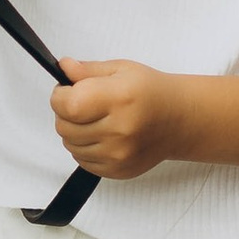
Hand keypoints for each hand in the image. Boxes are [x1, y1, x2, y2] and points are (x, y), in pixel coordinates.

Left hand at [50, 58, 181, 179]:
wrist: (179, 119)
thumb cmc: (151, 92)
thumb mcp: (121, 69)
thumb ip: (88, 70)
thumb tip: (63, 68)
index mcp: (119, 99)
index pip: (68, 105)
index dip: (59, 96)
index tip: (66, 91)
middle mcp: (120, 130)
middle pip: (65, 127)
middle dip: (66, 114)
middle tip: (82, 104)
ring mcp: (119, 154)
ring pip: (70, 146)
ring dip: (74, 132)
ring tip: (94, 120)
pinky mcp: (118, 170)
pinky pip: (82, 161)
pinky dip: (85, 148)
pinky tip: (101, 135)